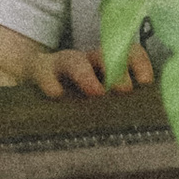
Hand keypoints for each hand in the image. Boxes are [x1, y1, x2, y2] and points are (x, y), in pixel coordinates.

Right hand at [29, 36, 155, 98]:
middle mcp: (87, 62)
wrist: (32, 87)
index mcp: (106, 66)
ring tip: (96, 92)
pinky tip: (56, 94)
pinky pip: (44, 74)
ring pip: (75, 62)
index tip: (146, 81)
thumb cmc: (73, 100)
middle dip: (117, 71)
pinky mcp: (39, 73)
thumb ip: (117, 106)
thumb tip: (143, 124)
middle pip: (104, 57)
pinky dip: (50, 83)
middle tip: (124, 90)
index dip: (139, 63)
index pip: (128, 54)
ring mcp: (61, 66)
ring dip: (88, 75)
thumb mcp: (99, 99)